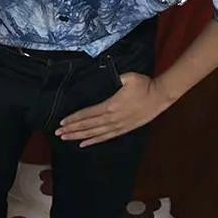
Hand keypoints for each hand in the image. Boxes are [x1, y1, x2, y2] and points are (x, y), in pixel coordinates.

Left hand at [54, 73, 172, 146]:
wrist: (160, 97)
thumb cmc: (143, 84)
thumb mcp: (128, 76)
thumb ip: (115, 76)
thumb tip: (103, 73)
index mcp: (111, 106)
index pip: (88, 114)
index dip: (74, 118)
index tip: (62, 122)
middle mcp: (112, 119)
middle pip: (88, 126)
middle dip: (72, 129)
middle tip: (58, 133)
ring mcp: (118, 126)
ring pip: (95, 134)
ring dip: (79, 136)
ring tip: (66, 139)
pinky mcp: (124, 130)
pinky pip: (105, 137)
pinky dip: (93, 141)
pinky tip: (84, 144)